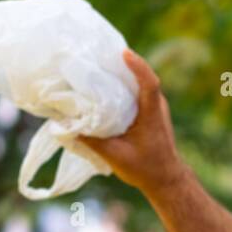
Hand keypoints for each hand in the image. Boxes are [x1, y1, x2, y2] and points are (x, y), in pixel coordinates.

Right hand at [78, 49, 189, 197]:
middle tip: (96, 53)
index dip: (138, 66)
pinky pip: (134, 92)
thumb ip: (92, 142)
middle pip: (140, 76)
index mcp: (152, 115)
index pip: (149, 83)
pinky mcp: (148, 111)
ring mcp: (153, 107)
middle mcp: (156, 106)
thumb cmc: (145, 169)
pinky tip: (103, 87)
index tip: (123, 53)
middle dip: (120, 63)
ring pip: (136, 83)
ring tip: (96, 66)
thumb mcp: (115, 157)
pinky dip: (120, 87)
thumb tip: (66, 127)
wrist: (165, 179)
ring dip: (119, 74)